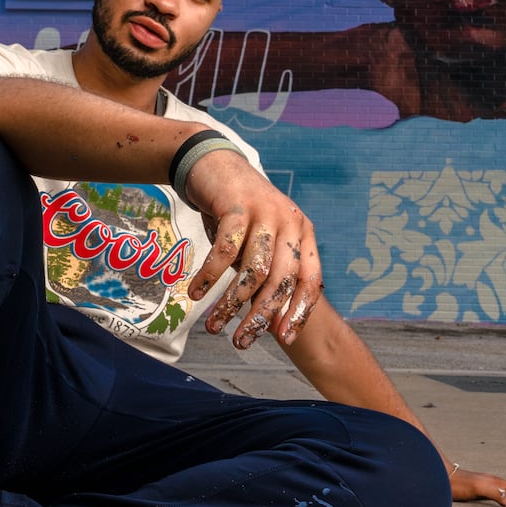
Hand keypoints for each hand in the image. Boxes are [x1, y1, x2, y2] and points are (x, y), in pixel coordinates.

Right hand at [182, 147, 323, 349]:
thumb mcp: (261, 240)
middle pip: (281, 280)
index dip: (298, 312)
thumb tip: (266, 321)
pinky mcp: (237, 206)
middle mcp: (290, 222)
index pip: (310, 280)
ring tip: (214, 326)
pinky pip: (225, 250)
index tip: (284, 339)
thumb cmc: (238, 212)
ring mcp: (265, 212)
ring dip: (231, 302)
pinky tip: (195, 293)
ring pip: (253, 269)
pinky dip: (210, 276)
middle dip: (260, 316)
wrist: (213, 163)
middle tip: (242, 342)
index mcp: (303, 233)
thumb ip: (267, 272)